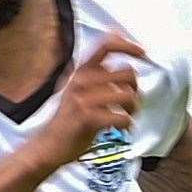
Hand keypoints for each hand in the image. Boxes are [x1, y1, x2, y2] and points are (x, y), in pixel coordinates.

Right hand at [32, 33, 144, 168]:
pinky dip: (127, 124)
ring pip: (128, 95)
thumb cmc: (69, 121)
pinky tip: (121, 127)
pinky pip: (122, 117)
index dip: (127, 46)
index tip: (141, 52)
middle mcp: (82, 81)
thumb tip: (128, 72)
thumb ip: (98, 79)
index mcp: (81, 72)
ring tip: (127, 116)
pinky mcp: (88, 117)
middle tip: (130, 102)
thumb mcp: (78, 92)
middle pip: (127, 72)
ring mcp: (84, 99)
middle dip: (136, 89)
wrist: (50, 145)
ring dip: (133, 108)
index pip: (106, 46)